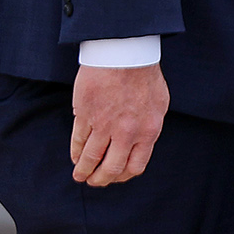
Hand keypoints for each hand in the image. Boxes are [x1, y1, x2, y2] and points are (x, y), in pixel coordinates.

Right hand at [71, 63, 168, 186]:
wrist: (124, 52)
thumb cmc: (144, 74)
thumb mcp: (158, 104)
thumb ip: (148, 127)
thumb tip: (140, 143)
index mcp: (148, 131)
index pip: (135, 166)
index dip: (123, 176)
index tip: (116, 176)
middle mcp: (127, 133)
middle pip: (112, 168)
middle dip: (102, 179)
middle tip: (94, 181)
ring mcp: (105, 125)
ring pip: (91, 158)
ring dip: (83, 170)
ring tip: (79, 175)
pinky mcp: (86, 114)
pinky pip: (79, 141)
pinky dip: (76, 152)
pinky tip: (75, 156)